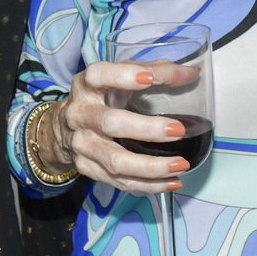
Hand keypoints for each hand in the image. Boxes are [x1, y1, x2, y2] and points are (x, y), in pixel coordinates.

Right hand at [41, 60, 198, 193]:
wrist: (64, 126)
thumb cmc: (103, 95)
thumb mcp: (122, 77)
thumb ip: (157, 72)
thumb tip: (192, 73)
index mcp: (87, 84)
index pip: (99, 75)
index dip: (122, 76)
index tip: (148, 78)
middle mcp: (80, 114)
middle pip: (110, 123)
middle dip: (146, 129)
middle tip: (178, 130)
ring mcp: (81, 144)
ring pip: (115, 160)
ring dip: (150, 166)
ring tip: (181, 165)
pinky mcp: (86, 168)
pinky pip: (118, 181)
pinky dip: (147, 184)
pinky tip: (171, 180)